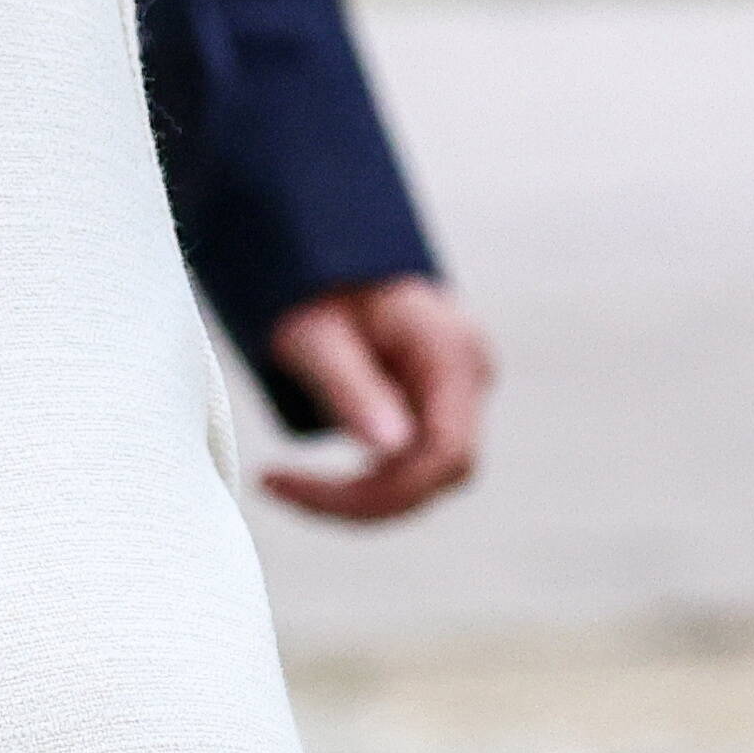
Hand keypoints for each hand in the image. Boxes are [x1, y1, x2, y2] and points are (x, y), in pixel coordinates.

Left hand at [256, 276, 491, 522]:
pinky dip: (368, 477)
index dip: (381, 491)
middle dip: (365, 497)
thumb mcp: (315, 335)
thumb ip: (352, 388)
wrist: (328, 255)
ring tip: (289, 482)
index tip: (297, 487)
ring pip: (428, 475)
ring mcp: (460, 390)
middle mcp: (470, 374)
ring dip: (363, 492)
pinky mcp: (439, 403)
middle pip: (440, 473)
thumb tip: (389, 449)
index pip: (445, 455)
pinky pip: (414, 460)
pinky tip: (314, 476)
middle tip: (282, 487)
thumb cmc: (317, 286)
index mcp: (451, 353)